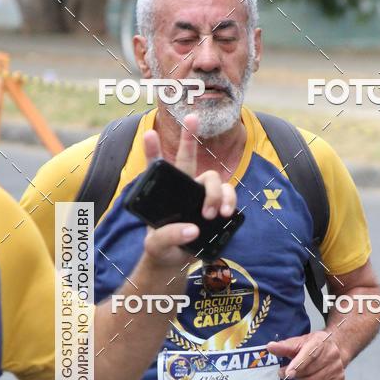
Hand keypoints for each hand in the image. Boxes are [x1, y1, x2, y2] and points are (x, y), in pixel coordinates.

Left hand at [142, 114, 236, 266]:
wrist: (177, 260)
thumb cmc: (162, 248)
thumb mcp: (156, 245)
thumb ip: (167, 236)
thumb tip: (193, 229)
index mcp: (164, 192)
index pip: (157, 167)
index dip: (153, 150)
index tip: (149, 134)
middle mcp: (184, 188)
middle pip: (189, 159)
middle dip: (189, 137)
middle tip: (192, 118)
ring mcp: (202, 196)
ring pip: (214, 179)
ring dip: (216, 193)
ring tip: (211, 213)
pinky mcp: (218, 208)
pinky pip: (230, 195)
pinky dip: (230, 201)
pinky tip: (227, 213)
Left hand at [266, 330, 344, 379]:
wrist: (333, 348)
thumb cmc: (313, 346)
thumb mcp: (298, 342)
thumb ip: (284, 347)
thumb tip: (270, 347)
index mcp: (320, 341)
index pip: (309, 354)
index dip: (298, 365)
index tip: (288, 373)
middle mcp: (332, 353)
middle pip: (309, 371)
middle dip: (295, 374)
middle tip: (287, 373)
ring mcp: (337, 367)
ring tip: (297, 377)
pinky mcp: (339, 379)